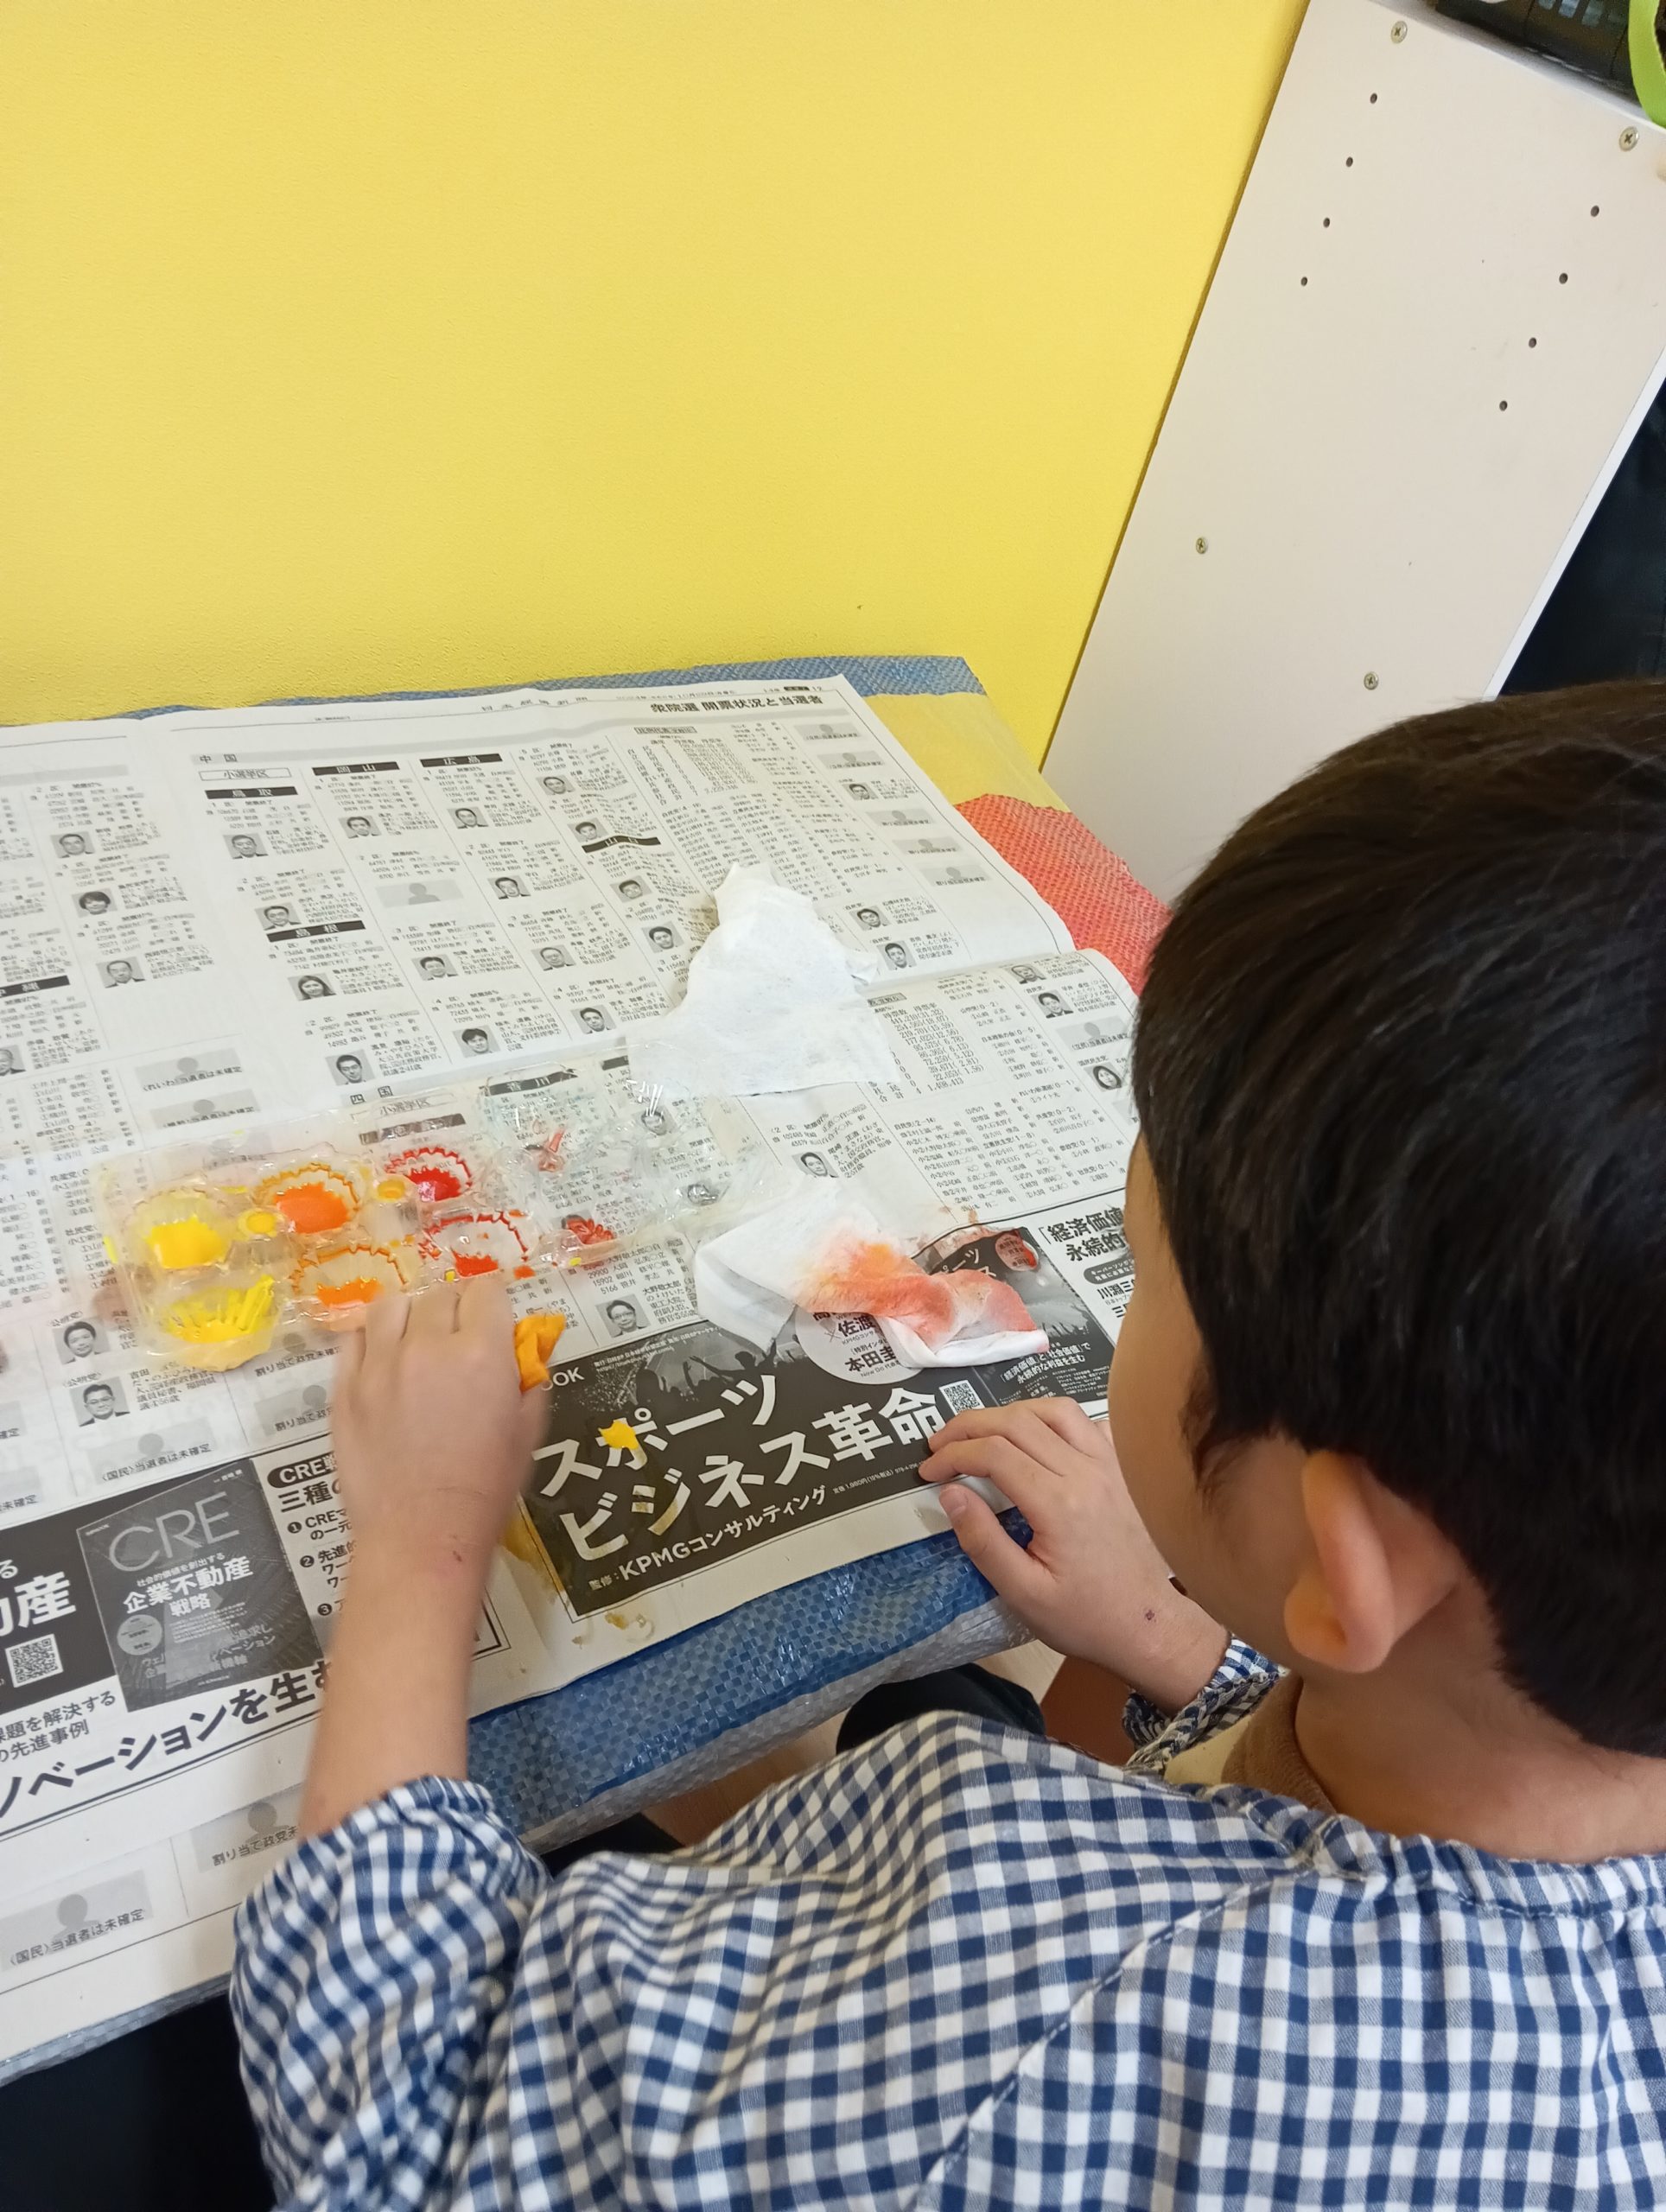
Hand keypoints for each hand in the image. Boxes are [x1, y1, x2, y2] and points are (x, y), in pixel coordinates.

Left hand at [300, 1277, 545, 1836]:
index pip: (487, 1289)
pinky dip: (370, 1339)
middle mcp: (428, 1345)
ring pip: (391, 1304)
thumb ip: (529, 1379)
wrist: (420, 1538)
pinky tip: (382, 1359)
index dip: (493, 1302)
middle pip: (441, 1293)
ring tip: (415, 1338)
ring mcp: (379, 1364)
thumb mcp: (528, 1431)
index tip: (493, 1321)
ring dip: (410, 1313)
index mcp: (482, 1352)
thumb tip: (526, 1348)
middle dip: (455, 1308)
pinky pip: (353, 1338)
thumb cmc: (486, 1489)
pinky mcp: (343, 1388)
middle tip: (459, 1336)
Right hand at [921, 1399, 1226, 1711]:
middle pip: (1018, 1421)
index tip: (927, 1471)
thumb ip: (983, 1541)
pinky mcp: (1123, 1469)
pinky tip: (1036, 1439)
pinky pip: (1087, 1423)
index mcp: (1059, 1503)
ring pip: (1054, 1410)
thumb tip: (949, 1493)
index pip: (994, 1453)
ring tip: (981, 1432)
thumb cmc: (1083, 1618)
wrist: (1148, 1626)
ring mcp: (1111, 1465)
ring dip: (1010, 1412)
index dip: (953, 1455)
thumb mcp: (1022, 1594)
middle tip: (939, 1444)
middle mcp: (1086, 1471)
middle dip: (969, 1425)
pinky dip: (1053, 1420)